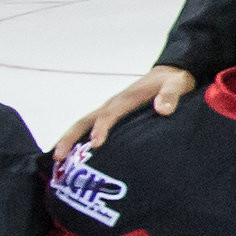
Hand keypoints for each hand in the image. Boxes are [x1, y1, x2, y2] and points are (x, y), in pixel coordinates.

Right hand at [52, 66, 190, 156]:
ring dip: (68, 140)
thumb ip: (171, 96)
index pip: (109, 115)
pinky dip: (78, 140)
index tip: (97, 144)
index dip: (102, 128)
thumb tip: (163, 109)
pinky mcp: (111, 116)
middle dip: (70, 137)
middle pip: (85, 121)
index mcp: (126, 99)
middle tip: (58, 156)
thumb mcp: (177, 85)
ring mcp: (109, 110)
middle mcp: (112, 104)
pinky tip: (72, 158)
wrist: (168, 75)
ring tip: (57, 160)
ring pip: (83, 125)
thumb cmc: (173, 82)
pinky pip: (90, 128)